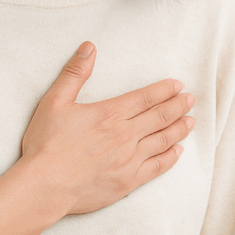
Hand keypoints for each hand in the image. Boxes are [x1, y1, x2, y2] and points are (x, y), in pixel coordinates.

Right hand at [19, 41, 195, 215]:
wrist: (44, 187)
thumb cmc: (46, 144)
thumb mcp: (55, 102)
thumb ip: (75, 73)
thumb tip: (89, 47)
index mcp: (110, 114)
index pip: (146, 98)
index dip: (164, 90)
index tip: (177, 85)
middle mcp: (125, 135)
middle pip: (160, 116)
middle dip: (178, 106)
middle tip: (191, 100)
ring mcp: (129, 160)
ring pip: (163, 140)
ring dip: (179, 129)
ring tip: (191, 121)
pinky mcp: (128, 182)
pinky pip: (157, 167)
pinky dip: (170, 157)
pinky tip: (177, 151)